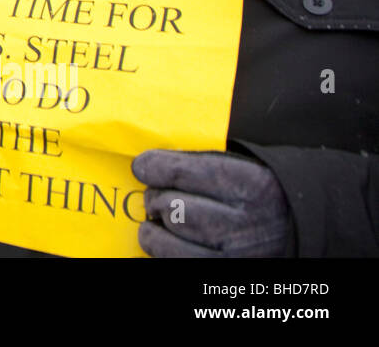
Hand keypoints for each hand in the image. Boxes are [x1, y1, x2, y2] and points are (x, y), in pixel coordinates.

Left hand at [132, 150, 290, 256]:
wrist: (296, 232)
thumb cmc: (259, 194)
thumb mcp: (242, 168)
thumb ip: (199, 163)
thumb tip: (148, 165)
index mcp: (250, 185)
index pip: (180, 172)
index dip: (153, 167)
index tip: (143, 167)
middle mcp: (243, 224)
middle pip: (170, 206)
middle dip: (157, 199)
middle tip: (160, 197)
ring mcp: (233, 257)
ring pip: (164, 241)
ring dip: (155, 229)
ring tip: (162, 221)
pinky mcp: (220, 276)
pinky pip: (172, 263)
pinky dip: (164, 252)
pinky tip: (172, 241)